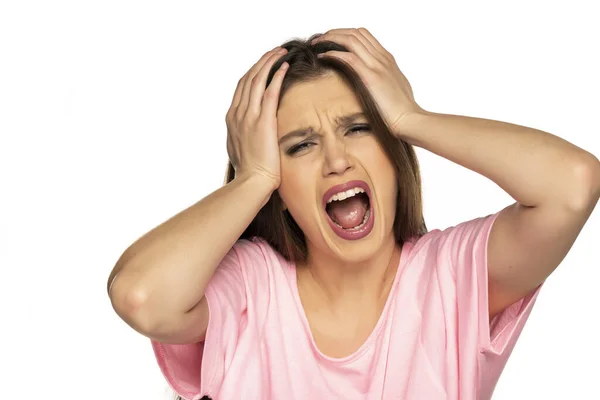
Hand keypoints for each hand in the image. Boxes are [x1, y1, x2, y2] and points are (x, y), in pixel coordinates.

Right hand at [225, 46, 288, 188]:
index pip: (241, 88)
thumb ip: (245, 136)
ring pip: (256, 79)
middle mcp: (237, 113)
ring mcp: (248, 116)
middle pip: (247, 78)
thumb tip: (251, 134)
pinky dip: (276, 76)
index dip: (253, 72)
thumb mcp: (242, 150)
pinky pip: (269, 91)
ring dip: (269, 62)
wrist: (251, 183)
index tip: (264, 64)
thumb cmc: (250, 173)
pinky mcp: (262, 121)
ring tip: (280, 52)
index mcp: (232, 119)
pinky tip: (284, 66)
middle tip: (274, 52)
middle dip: (261, 62)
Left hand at [312, 28, 423, 136]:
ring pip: (351, 39)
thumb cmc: (402, 110)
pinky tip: (322, 56)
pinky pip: (349, 57)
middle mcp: (382, 58)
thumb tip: (374, 80)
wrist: (410, 119)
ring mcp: (378, 66)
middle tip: (320, 39)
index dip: (345, 34)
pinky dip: (333, 53)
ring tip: (317, 44)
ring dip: (331, 38)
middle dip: (335, 32)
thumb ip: (384, 78)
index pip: (364, 35)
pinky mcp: (371, 77)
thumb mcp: (394, 87)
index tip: (331, 40)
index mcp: (387, 59)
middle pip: (356, 33)